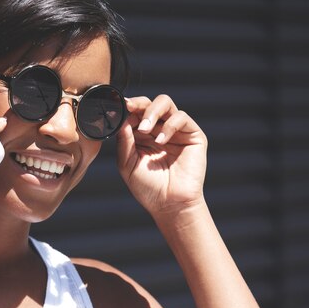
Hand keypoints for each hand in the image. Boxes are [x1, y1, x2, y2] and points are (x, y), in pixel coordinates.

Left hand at [115, 95, 206, 215]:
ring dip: (152, 112)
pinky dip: (168, 126)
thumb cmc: (147, 187)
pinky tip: (160, 141)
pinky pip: (181, 118)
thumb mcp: (127, 163)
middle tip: (129, 109)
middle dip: (138, 103)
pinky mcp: (192, 135)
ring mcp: (176, 131)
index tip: (116, 108)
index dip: (125, 108)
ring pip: (165, 103)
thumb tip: (121, 119)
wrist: (169, 205)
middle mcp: (158, 129)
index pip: (134, 112)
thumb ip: (124, 141)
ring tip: (144, 130)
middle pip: (149, 102)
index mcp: (141, 135)